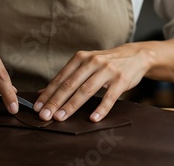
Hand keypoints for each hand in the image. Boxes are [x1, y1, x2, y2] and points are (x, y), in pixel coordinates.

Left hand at [33, 44, 152, 121]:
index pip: (60, 78)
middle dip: (55, 101)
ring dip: (72, 105)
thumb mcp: (86, 64)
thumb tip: (43, 93)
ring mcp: (107, 70)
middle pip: (70, 84)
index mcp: (80, 58)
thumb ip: (67, 77)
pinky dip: (101, 109)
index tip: (37, 107)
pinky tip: (93, 119)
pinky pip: (110, 97)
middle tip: (45, 115)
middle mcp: (92, 62)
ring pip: (86, 90)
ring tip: (60, 117)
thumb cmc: (105, 63)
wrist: (135, 55)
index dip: (48, 93)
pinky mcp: (121, 80)